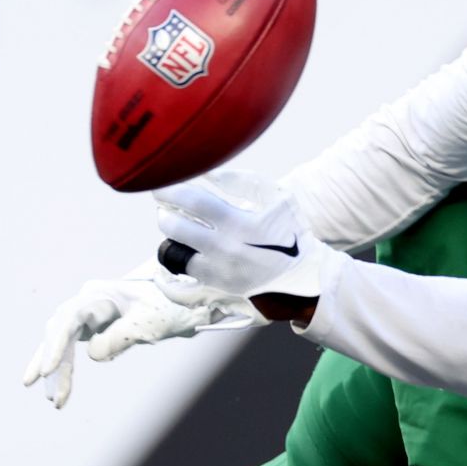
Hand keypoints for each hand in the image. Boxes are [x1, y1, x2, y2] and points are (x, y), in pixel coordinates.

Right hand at [22, 262, 263, 408]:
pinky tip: (56, 388)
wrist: (185, 301)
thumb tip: (93, 355)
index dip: (56, 345)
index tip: (49, 368)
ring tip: (55, 400)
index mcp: (98, 294)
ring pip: (63, 344)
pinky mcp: (92, 329)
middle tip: (53, 395)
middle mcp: (87, 302)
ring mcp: (88, 316)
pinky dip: (65, 369)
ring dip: (58, 372)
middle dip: (53, 364)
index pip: (67, 320)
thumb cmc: (169, 307)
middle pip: (59, 333)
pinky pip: (72, 350)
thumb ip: (121, 337)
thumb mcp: (148, 323)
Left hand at [153, 169, 342, 300]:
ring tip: (176, 231)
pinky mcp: (217, 292)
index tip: (161, 185)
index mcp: (240, 224)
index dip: (172, 190)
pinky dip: (169, 281)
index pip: (194, 202)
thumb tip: (209, 173)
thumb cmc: (291, 233)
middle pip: (176, 228)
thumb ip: (243, 181)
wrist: (305, 277)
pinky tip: (165, 270)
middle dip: (165, 213)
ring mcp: (219, 274)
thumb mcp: (278, 198)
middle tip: (165, 207)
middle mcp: (225, 250)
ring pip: (174, 255)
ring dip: (170, 239)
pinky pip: (180, 291)